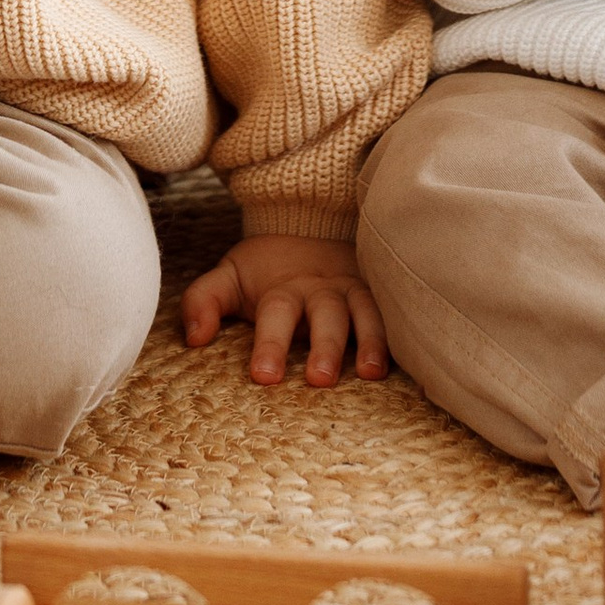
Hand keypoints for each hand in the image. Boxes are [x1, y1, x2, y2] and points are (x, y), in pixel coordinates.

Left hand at [182, 232, 387, 388]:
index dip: (270, 344)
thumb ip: (203, 301)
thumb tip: (193, 338)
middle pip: (325, 314)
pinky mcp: (381, 293)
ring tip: (371, 373)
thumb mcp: (229, 277)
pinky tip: (410, 364)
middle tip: (318, 380)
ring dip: (371, 340)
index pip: (276, 314)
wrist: (310, 224)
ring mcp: (355, 290)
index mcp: (284, 288)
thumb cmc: (266, 270)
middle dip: (324, 347)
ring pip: (367, 311)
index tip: (263, 377)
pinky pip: (395, 312)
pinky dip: (403, 335)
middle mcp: (323, 289)